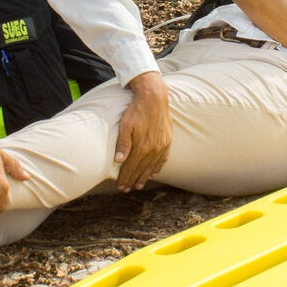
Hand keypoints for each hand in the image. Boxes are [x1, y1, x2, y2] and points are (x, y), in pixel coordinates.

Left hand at [115, 71, 170, 190]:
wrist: (154, 98)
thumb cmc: (136, 110)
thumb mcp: (125, 125)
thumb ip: (123, 143)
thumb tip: (118, 161)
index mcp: (142, 147)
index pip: (131, 167)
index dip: (125, 178)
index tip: (120, 187)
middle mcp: (153, 149)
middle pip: (141, 169)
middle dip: (132, 180)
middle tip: (126, 189)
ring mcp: (162, 146)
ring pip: (152, 166)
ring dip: (144, 177)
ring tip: (138, 185)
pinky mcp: (167, 141)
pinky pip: (163, 159)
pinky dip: (157, 167)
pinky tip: (154, 173)